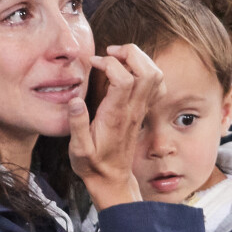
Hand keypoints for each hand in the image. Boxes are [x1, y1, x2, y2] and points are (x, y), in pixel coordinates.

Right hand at [68, 44, 163, 209]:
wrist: (111, 178)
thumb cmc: (92, 164)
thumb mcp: (78, 149)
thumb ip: (77, 124)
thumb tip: (75, 101)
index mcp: (115, 115)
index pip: (124, 79)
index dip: (110, 63)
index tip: (94, 62)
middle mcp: (132, 109)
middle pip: (146, 71)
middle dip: (129, 53)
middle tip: (109, 53)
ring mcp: (140, 109)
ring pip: (154, 75)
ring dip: (138, 59)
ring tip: (118, 58)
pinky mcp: (141, 110)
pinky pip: (156, 85)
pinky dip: (146, 70)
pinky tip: (129, 71)